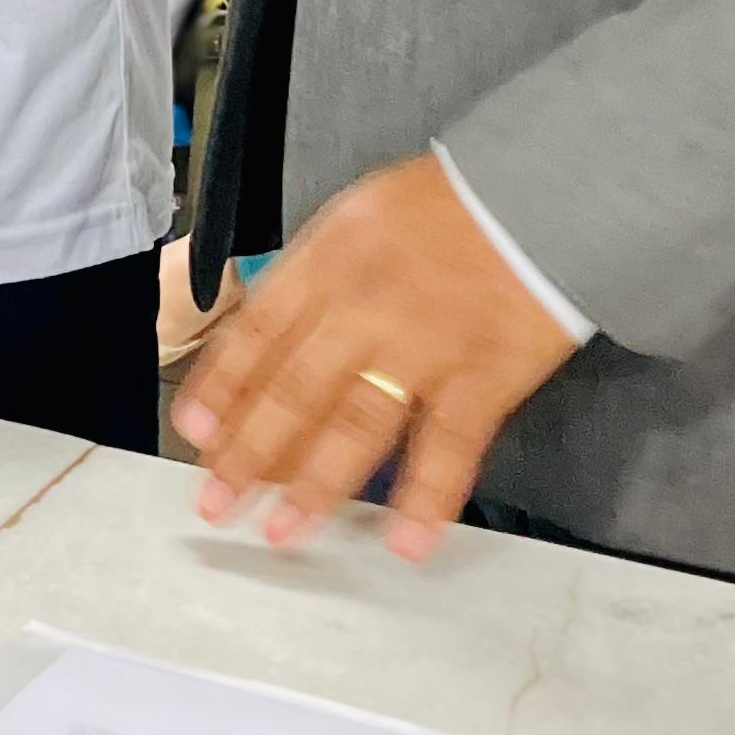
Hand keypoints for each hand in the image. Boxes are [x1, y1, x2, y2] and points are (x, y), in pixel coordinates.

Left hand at [173, 153, 579, 561]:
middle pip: (296, 388)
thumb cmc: (445, 206)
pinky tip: (405, 542)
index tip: (196, 434)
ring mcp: (425, 346)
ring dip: (316, 485)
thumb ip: (314, 278)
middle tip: (218, 503)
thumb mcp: (359, 217)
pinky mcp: (484, 377)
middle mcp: (365, 306)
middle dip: (250, 452)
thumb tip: (268, 342)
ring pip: (358, 424)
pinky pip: (449, 447)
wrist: (537, 192)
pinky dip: (427, 498)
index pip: (260, 331)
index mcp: (329, 260)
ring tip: (283, 533)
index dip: (223, 386)